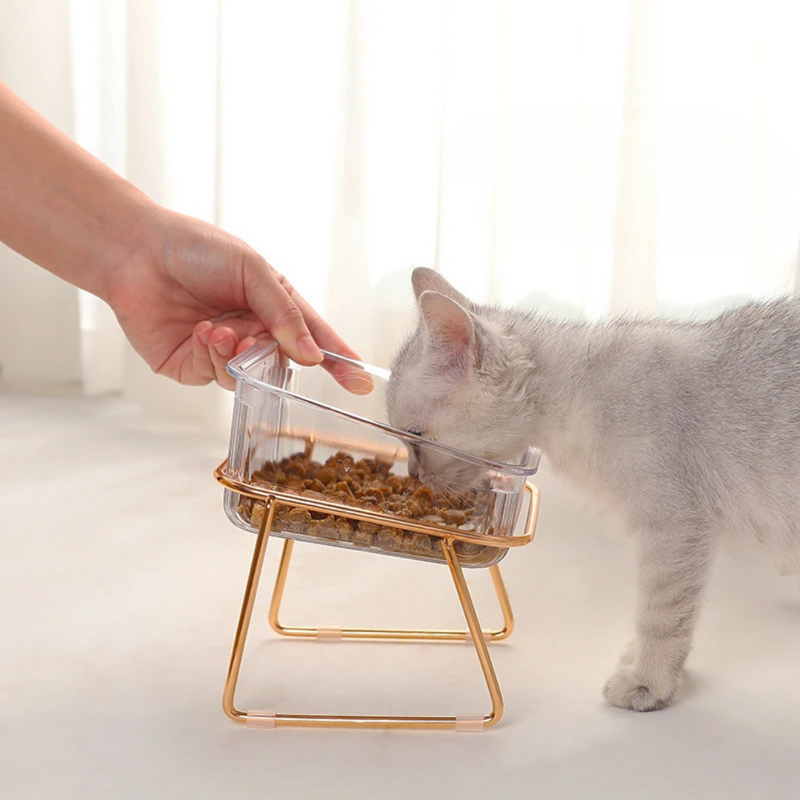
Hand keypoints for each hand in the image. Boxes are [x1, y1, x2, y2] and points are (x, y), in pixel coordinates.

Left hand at [106, 208, 370, 391]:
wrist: (136, 252)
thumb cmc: (198, 250)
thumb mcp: (253, 271)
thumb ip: (283, 313)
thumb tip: (312, 356)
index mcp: (274, 307)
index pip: (314, 339)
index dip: (339, 361)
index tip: (362, 383)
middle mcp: (253, 333)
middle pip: (283, 362)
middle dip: (273, 353)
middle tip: (254, 336)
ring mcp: (225, 353)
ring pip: (251, 377)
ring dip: (239, 356)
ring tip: (219, 330)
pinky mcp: (194, 367)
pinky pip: (218, 377)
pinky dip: (214, 356)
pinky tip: (202, 332)